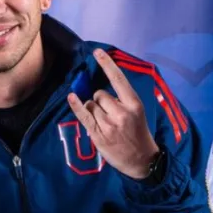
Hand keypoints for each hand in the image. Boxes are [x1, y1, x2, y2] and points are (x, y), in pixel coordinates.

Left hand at [67, 49, 160, 179]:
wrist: (141, 160)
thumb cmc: (137, 133)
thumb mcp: (136, 113)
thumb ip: (121, 100)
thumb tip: (97, 89)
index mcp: (134, 104)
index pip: (118, 79)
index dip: (107, 64)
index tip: (96, 52)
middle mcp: (121, 112)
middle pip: (99, 94)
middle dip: (99, 100)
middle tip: (109, 113)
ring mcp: (109, 124)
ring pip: (90, 105)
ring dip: (93, 109)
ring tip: (104, 122)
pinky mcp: (98, 134)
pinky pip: (83, 115)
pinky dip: (76, 105)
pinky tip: (71, 97)